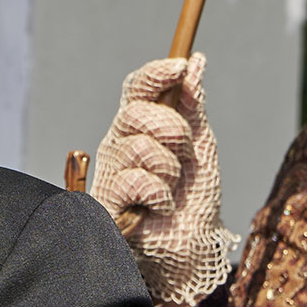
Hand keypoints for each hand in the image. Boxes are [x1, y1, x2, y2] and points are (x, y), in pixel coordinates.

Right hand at [89, 54, 234, 306]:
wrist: (193, 245)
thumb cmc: (193, 196)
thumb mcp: (200, 145)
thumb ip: (193, 106)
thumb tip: (195, 62)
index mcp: (140, 127)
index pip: (137, 89)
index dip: (156, 73)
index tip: (180, 68)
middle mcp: (120, 144)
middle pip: (134, 112)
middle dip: (171, 130)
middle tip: (184, 153)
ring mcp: (111, 172)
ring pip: (137, 147)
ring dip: (169, 169)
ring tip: (172, 188)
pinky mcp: (106, 202)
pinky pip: (133, 181)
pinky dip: (159, 194)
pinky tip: (160, 207)